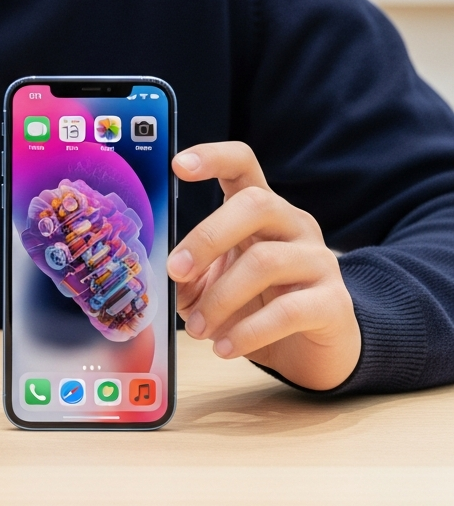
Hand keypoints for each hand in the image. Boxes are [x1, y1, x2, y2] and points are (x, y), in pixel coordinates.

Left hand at [168, 142, 360, 390]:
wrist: (315, 348)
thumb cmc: (257, 302)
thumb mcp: (216, 282)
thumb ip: (193, 274)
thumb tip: (172, 280)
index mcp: (261, 208)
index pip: (242, 163)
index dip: (212, 157)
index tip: (177, 165)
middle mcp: (294, 223)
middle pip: (254, 204)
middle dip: (206, 237)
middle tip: (175, 271)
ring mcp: (318, 260)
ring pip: (265, 261)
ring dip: (220, 297)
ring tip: (197, 328)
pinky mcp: (332, 302)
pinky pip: (287, 311)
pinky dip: (248, 331)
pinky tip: (226, 347)